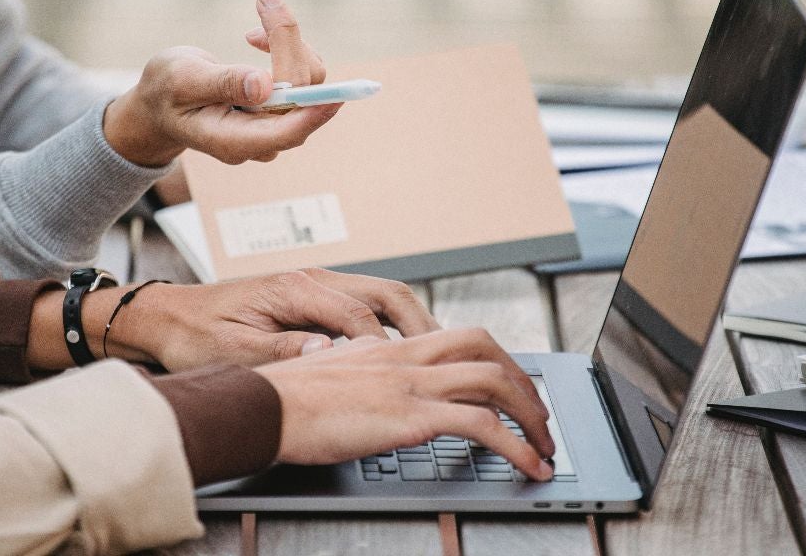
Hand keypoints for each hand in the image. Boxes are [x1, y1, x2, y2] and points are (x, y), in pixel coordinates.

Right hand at [103, 0, 337, 167]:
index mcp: (233, 141)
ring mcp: (273, 126)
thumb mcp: (182, 80)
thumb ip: (222, 84)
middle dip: (288, 43)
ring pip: (308, 84)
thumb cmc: (166, 92)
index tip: (336, 96)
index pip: (285, 131)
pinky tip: (258, 38)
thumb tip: (263, 86)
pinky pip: (303, 78)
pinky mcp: (282, 109)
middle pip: (300, 97)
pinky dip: (287, 47)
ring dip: (287, 42)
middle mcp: (261, 139)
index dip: (312, 113)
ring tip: (254, 21)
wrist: (162, 103)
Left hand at [103, 269, 440, 370]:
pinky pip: (366, 306)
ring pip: (383, 296)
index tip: (406, 375)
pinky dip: (393, 326)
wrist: (166, 318)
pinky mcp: (312, 298)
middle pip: (387, 293)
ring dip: (413, 323)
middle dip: (422, 326)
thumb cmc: (193, 335)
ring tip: (437, 358)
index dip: (387, 348)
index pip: (361, 315)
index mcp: (294, 288)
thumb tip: (329, 356)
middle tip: (447, 362)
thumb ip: (283, 351)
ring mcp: (315, 286)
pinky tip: (402, 353)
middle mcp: (312, 279)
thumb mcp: (234, 352)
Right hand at [256, 330, 556, 480]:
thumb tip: (366, 386)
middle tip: (539, 416)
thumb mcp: (327, 373)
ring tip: (545, 448)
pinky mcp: (410, 417)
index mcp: (388, 348)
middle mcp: (406, 358)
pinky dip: (517, 447)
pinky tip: (528, 467)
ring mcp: (411, 385)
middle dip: (524, 383)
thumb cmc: (281, 398)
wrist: (260, 407)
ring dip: (532, 417)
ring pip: (496, 382)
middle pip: (487, 350)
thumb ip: (356, 373)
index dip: (494, 361)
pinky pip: (482, 426)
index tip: (509, 387)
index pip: (459, 338)